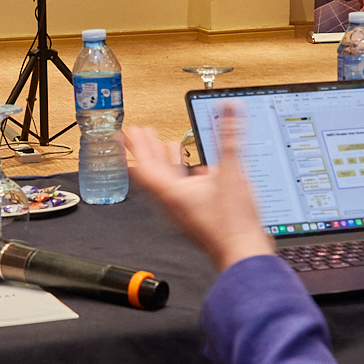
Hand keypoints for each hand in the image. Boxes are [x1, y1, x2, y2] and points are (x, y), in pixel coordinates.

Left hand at [123, 108, 274, 272]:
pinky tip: (197, 170)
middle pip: (152, 172)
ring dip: (165, 161)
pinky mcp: (197, 215)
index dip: (131, 148)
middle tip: (138, 133)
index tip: (121, 135)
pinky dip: (184, 175)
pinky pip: (182, 190)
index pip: (143, 166)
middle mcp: (173, 203)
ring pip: (168, 181)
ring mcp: (184, 210)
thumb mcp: (232, 172)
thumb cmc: (231, 225)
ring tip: (165, 146)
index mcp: (172, 193)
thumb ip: (230, 137)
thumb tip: (230, 110)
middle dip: (146, 149)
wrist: (242, 253)